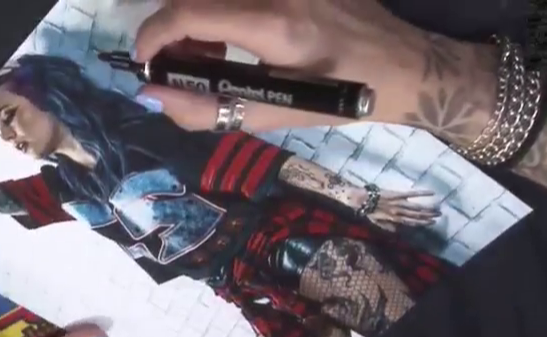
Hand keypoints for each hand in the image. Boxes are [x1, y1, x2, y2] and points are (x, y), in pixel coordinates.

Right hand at [132, 0, 434, 132]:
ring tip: (210, 52)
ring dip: (198, 16)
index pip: (190, 11)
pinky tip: (235, 33)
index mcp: (276, 25)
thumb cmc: (341, 97)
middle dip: (173, 26)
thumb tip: (152, 97)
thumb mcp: (274, 115)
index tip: (144, 59)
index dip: (154, 34)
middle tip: (180, 62)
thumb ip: (207, 111)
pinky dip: (222, 9)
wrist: (403, 64)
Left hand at [353, 188, 439, 231]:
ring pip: (416, 208)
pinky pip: (411, 194)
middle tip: (439, 215)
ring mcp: (398, 203)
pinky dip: (422, 193)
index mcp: (394, 219)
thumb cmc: (368, 211)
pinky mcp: (397, 194)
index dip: (422, 223)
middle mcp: (398, 213)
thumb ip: (388, 227)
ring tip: (437, 209)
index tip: (432, 223)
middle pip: (416, 215)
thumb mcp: (377, 223)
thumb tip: (398, 231)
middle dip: (428, 216)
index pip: (411, 222)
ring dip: (428, 209)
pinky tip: (431, 193)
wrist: (360, 200)